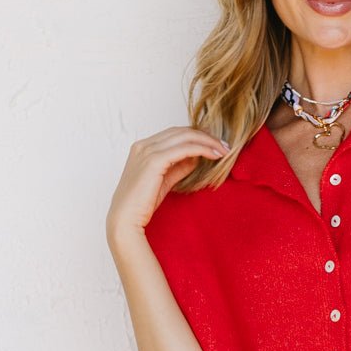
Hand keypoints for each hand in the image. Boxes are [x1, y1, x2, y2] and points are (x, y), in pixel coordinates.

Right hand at [106, 126, 230, 248]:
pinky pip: (185, 149)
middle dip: (206, 136)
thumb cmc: (141, 204)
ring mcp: (147, 150)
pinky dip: (202, 149)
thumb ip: (178, 167)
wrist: (125, 220)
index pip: (175, 134)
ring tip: (224, 150)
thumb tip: (196, 158)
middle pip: (181, 131)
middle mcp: (144, 145)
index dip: (197, 137)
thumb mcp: (164, 181)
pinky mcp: (154, 160)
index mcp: (143, 147)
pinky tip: (215, 155)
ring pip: (185, 136)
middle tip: (225, 146)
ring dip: (208, 141)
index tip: (215, 145)